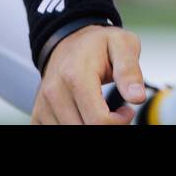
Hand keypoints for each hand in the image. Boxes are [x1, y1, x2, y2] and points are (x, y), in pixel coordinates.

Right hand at [31, 24, 145, 124]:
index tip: (127, 110)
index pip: (98, 120)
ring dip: (91, 128)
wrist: (69, 40)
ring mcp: (43, 105)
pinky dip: (76, 128)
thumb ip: (130, 71)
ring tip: (101, 111)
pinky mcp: (38, 114)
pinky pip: (54, 133)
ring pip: (71, 135)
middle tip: (117, 112)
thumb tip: (137, 97)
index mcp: (75, 76)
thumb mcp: (122, 45)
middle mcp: (54, 92)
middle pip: (85, 131)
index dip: (120, 122)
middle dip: (107, 126)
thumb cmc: (98, 44)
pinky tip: (85, 116)